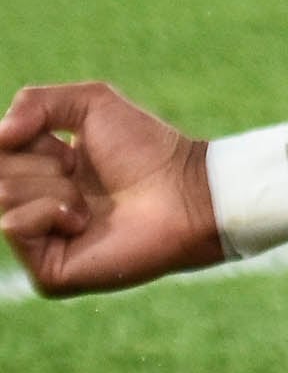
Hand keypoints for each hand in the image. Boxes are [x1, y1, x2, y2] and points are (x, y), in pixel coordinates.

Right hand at [0, 82, 222, 296]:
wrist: (185, 191)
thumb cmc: (147, 149)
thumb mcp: (91, 102)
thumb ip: (35, 102)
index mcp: (37, 171)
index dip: (29, 138)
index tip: (69, 147)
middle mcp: (32, 207)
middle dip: (42, 162)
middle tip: (82, 172)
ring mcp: (38, 242)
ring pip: (2, 195)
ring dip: (53, 185)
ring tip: (89, 199)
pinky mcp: (47, 271)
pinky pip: (14, 225)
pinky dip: (50, 211)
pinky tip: (84, 220)